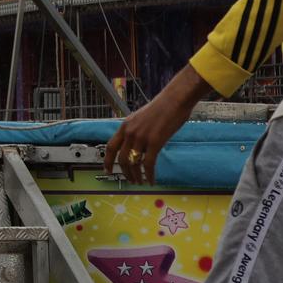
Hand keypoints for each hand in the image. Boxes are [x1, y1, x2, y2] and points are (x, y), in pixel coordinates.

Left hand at [103, 64, 209, 185]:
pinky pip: (148, 164)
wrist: (174, 100)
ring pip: (133, 163)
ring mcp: (141, 138)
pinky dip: (149, 175)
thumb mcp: (141, 118)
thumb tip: (136, 146)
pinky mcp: (154, 142)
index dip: (107, 161)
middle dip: (125, 172)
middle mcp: (130, 132)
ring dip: (136, 176)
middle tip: (130, 180)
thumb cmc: (162, 108)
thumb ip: (135, 131)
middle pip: (121, 159)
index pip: (110, 147)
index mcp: (125, 126)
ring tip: (140, 182)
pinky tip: (152, 181)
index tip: (107, 170)